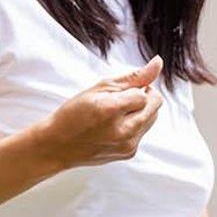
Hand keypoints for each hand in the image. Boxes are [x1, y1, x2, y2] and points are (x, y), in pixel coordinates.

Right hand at [34, 56, 163, 169]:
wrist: (58, 145)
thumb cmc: (74, 114)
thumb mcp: (99, 88)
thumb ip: (132, 77)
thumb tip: (158, 63)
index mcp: (111, 110)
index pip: (144, 94)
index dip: (135, 89)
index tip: (121, 92)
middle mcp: (123, 131)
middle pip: (155, 105)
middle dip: (143, 98)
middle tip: (121, 99)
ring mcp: (127, 145)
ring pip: (152, 118)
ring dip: (140, 112)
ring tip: (116, 113)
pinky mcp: (129, 153)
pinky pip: (143, 132)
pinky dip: (134, 126)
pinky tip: (114, 126)